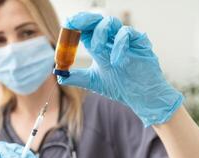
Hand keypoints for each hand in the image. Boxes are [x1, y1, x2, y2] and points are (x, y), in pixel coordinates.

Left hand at [57, 12, 182, 125]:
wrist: (139, 97)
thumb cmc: (119, 87)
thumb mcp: (93, 81)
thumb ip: (76, 77)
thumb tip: (59, 75)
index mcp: (100, 46)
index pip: (86, 29)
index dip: (76, 25)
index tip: (66, 25)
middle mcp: (111, 40)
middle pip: (97, 20)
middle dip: (84, 20)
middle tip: (74, 23)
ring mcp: (125, 40)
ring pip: (111, 22)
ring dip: (100, 32)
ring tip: (96, 49)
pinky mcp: (140, 42)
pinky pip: (128, 33)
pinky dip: (119, 44)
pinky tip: (115, 61)